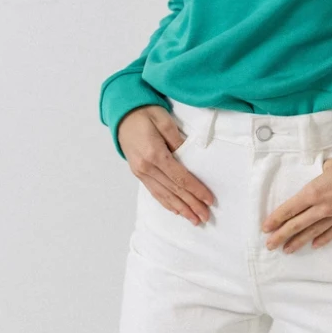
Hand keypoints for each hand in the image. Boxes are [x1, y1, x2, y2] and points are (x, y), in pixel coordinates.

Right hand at [118, 105, 214, 225]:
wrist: (123, 113)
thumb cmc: (145, 113)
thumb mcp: (164, 120)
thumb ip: (178, 140)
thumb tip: (190, 157)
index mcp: (155, 153)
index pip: (180, 177)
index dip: (195, 190)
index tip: (209, 200)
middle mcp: (146, 167)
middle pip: (173, 190)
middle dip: (191, 204)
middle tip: (205, 216)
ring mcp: (140, 171)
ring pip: (163, 195)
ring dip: (180, 208)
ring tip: (194, 219)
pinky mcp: (138, 172)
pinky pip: (154, 191)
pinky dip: (166, 203)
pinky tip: (176, 210)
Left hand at [261, 147, 331, 252]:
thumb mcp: (331, 163)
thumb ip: (320, 175)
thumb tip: (318, 179)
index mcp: (315, 191)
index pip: (291, 208)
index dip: (277, 218)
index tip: (265, 227)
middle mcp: (324, 206)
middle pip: (298, 223)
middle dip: (282, 235)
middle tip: (269, 245)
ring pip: (314, 231)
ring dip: (299, 241)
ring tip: (287, 250)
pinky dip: (323, 239)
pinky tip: (315, 245)